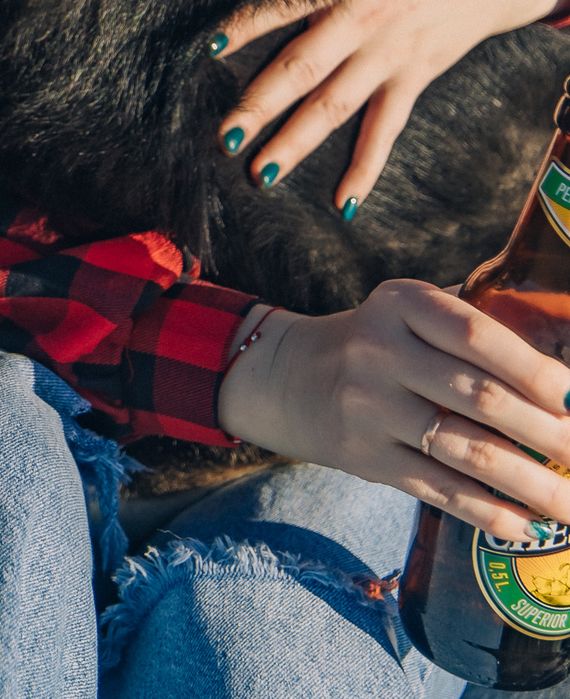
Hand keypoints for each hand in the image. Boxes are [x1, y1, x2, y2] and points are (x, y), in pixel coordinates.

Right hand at [218, 282, 569, 543]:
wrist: (290, 376)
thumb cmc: (380, 342)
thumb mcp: (411, 312)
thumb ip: (474, 322)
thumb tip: (566, 364)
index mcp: (401, 305)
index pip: (475, 334)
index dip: (532, 369)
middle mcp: (379, 352)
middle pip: (480, 399)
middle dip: (550, 435)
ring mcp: (368, 408)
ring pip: (468, 452)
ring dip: (533, 485)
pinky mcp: (365, 457)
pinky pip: (439, 490)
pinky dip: (490, 513)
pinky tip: (528, 526)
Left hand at [219, 0, 569, 210]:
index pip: (290, 3)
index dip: (249, 24)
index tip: (207, 46)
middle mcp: (370, 24)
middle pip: (307, 69)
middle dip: (262, 104)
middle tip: (223, 135)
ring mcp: (394, 57)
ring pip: (339, 108)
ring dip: (298, 142)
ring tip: (259, 174)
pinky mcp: (416, 76)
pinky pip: (388, 129)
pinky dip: (367, 166)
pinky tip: (343, 202)